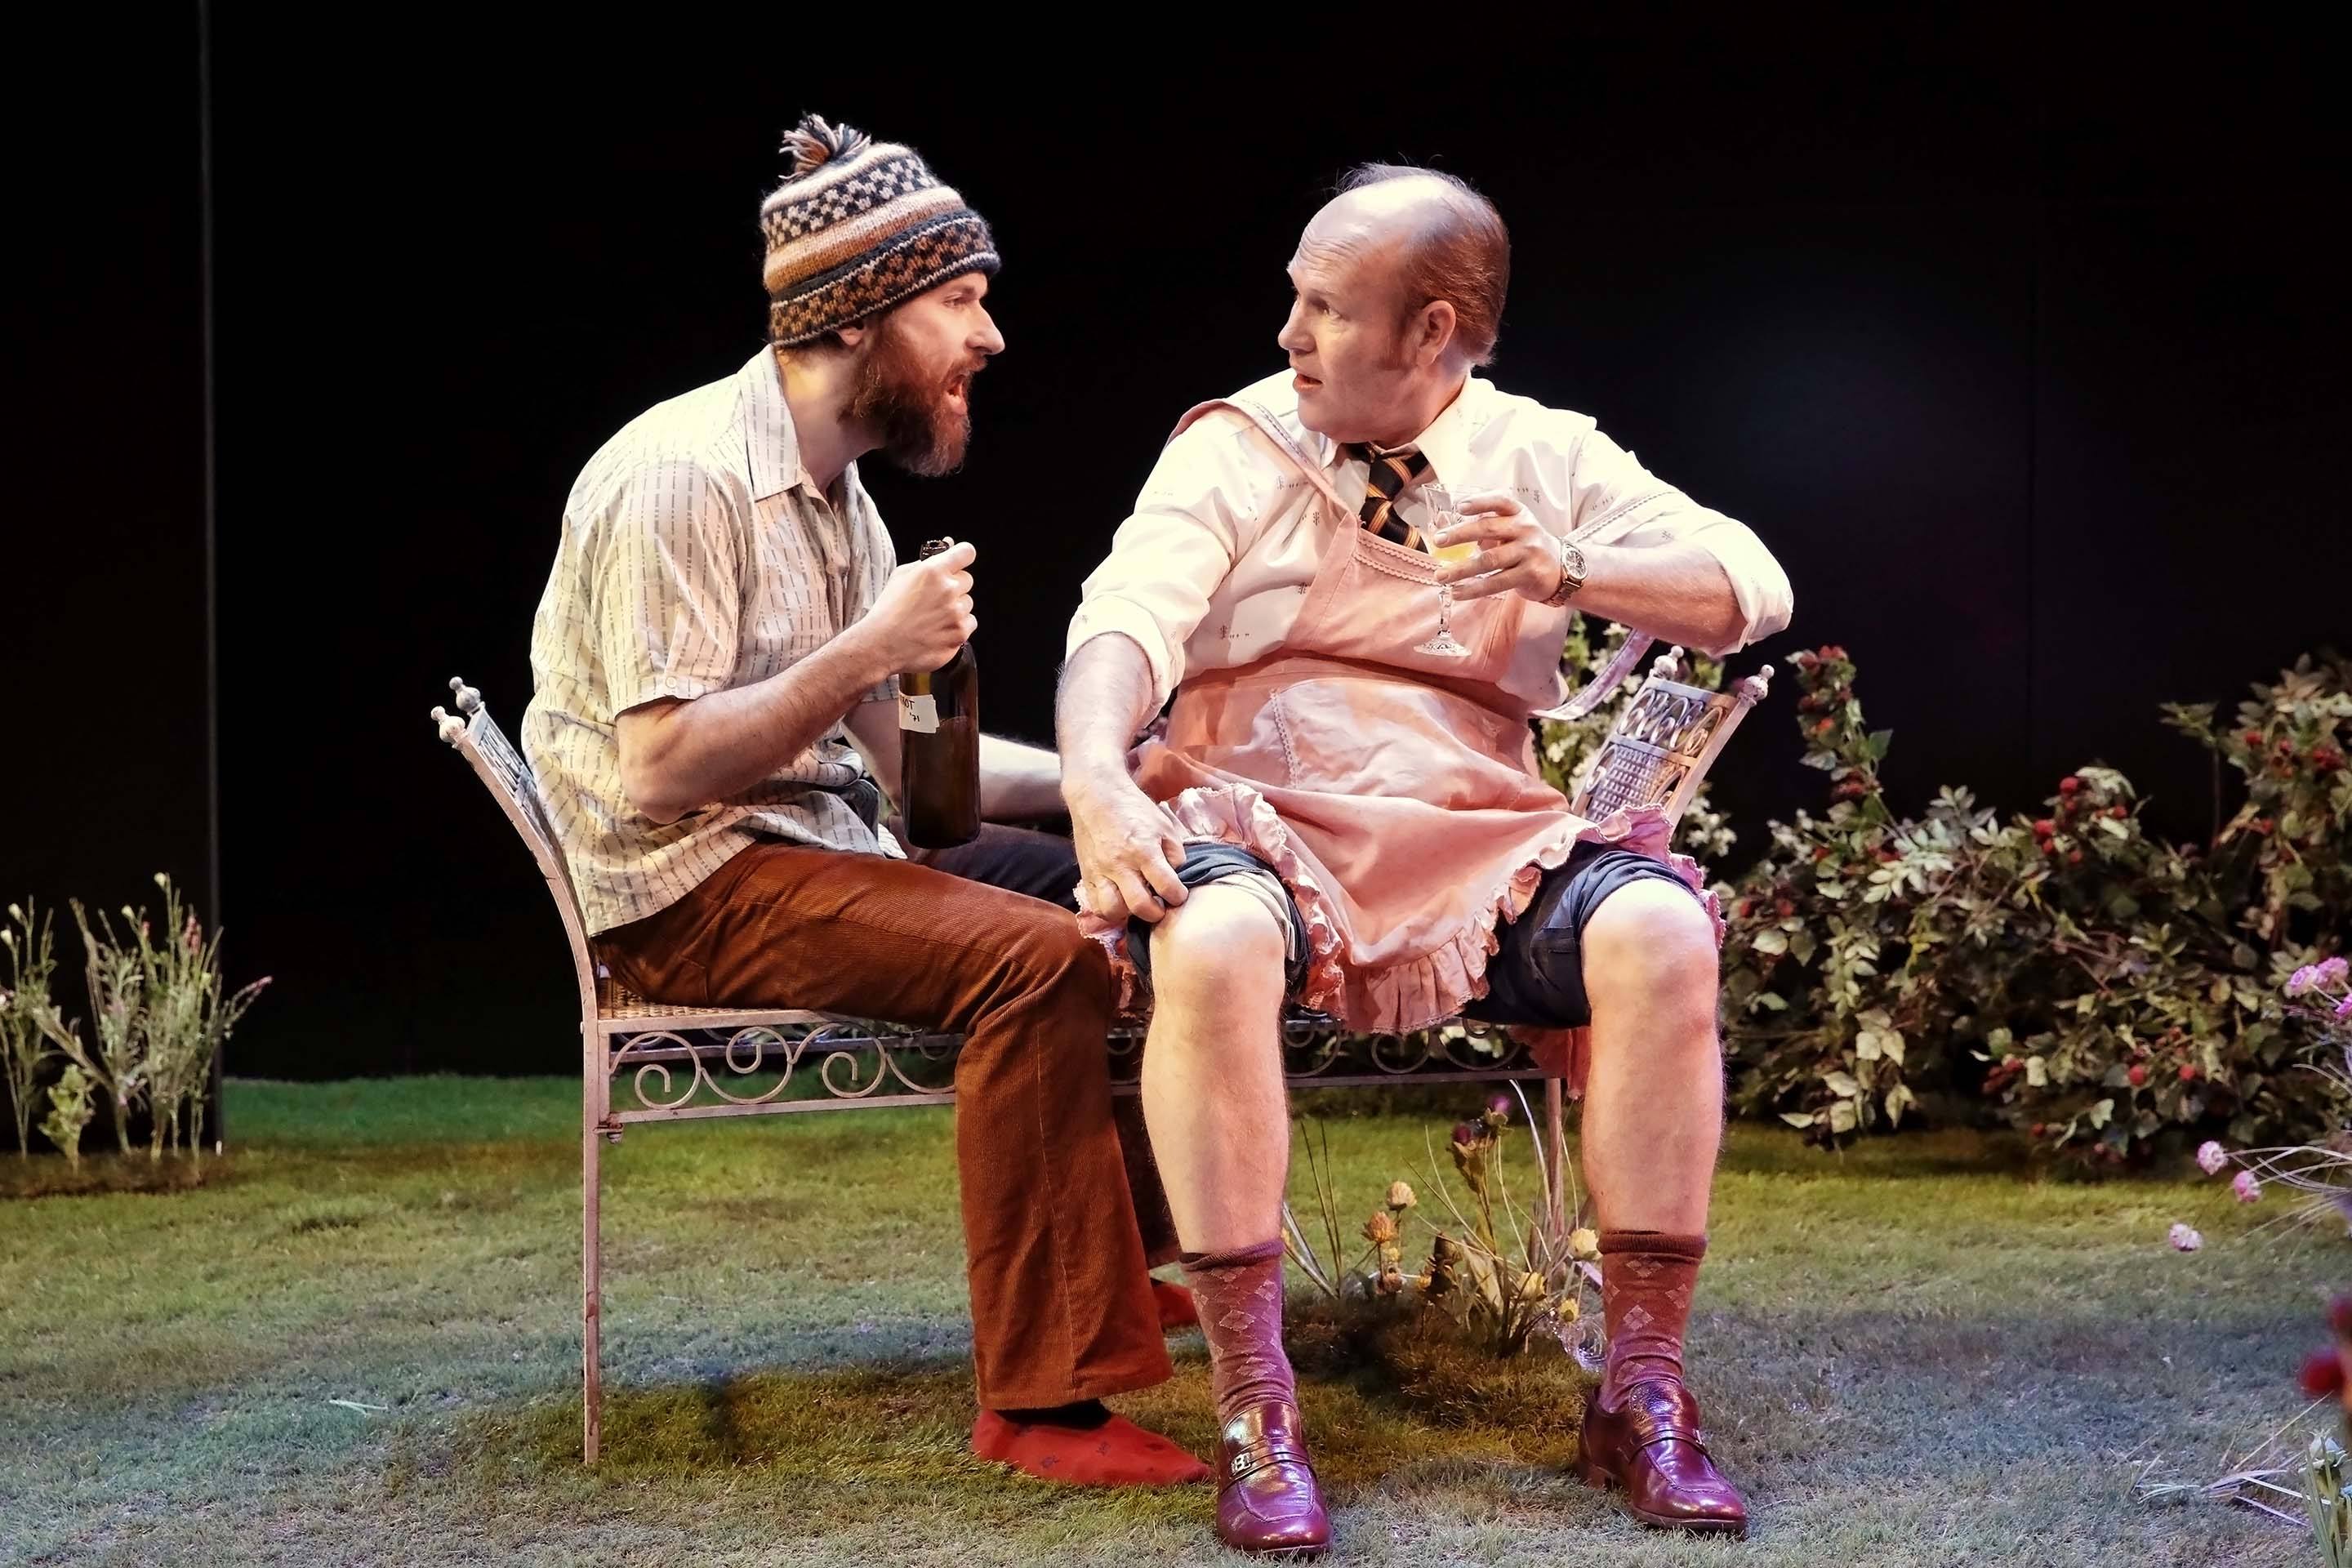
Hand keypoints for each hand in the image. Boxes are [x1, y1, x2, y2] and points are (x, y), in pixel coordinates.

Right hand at [861, 539, 977, 671]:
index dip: (962, 556)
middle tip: (935, 598)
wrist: (882, 645)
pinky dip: (958, 626)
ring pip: (968, 603)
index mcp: (934, 571)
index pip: (966, 552)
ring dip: (956, 608)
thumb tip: (949, 545)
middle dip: (954, 586)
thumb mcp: (900, 576)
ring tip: (933, 617)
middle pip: (967, 580)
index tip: (958, 563)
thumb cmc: (888, 610)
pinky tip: (938, 630)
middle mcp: (949, 590)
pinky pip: (969, 623)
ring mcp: (956, 613)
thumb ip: (927, 561)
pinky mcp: (960, 633)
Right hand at [1065, 770, 1190, 924]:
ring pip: (1113, 911)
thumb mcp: (1163, 825)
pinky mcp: (1086, 875)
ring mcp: (1100, 872)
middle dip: (1156, 913)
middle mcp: (1120, 865)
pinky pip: (1095, 905)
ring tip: (1137, 904)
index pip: (1167, 887)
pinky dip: (1109, 911)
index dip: (1178, 896)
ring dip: (1129, 914)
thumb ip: (1174, 853)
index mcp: (1144, 850)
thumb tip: (1178, 877)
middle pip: (1140, 906)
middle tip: (1160, 906)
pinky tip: (1119, 902)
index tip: (1179, 895)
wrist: (1096, 796)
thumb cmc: (1133, 808)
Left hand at [1429, 494, 1566, 603]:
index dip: (1479, 502)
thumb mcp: (1514, 528)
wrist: (1563, 568)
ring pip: (1489, 560)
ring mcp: (1528, 552)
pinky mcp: (1528, 574)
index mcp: (1519, 513)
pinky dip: (1474, 589)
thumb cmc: (1527, 546)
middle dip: (1460, 535)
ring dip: (1461, 569)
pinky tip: (1457, 591)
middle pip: (1489, 529)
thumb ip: (1488, 527)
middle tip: (1438, 540)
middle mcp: (1525, 529)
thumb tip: (1450, 533)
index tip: (1459, 506)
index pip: (1499, 501)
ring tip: (1441, 576)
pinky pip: (1496, 582)